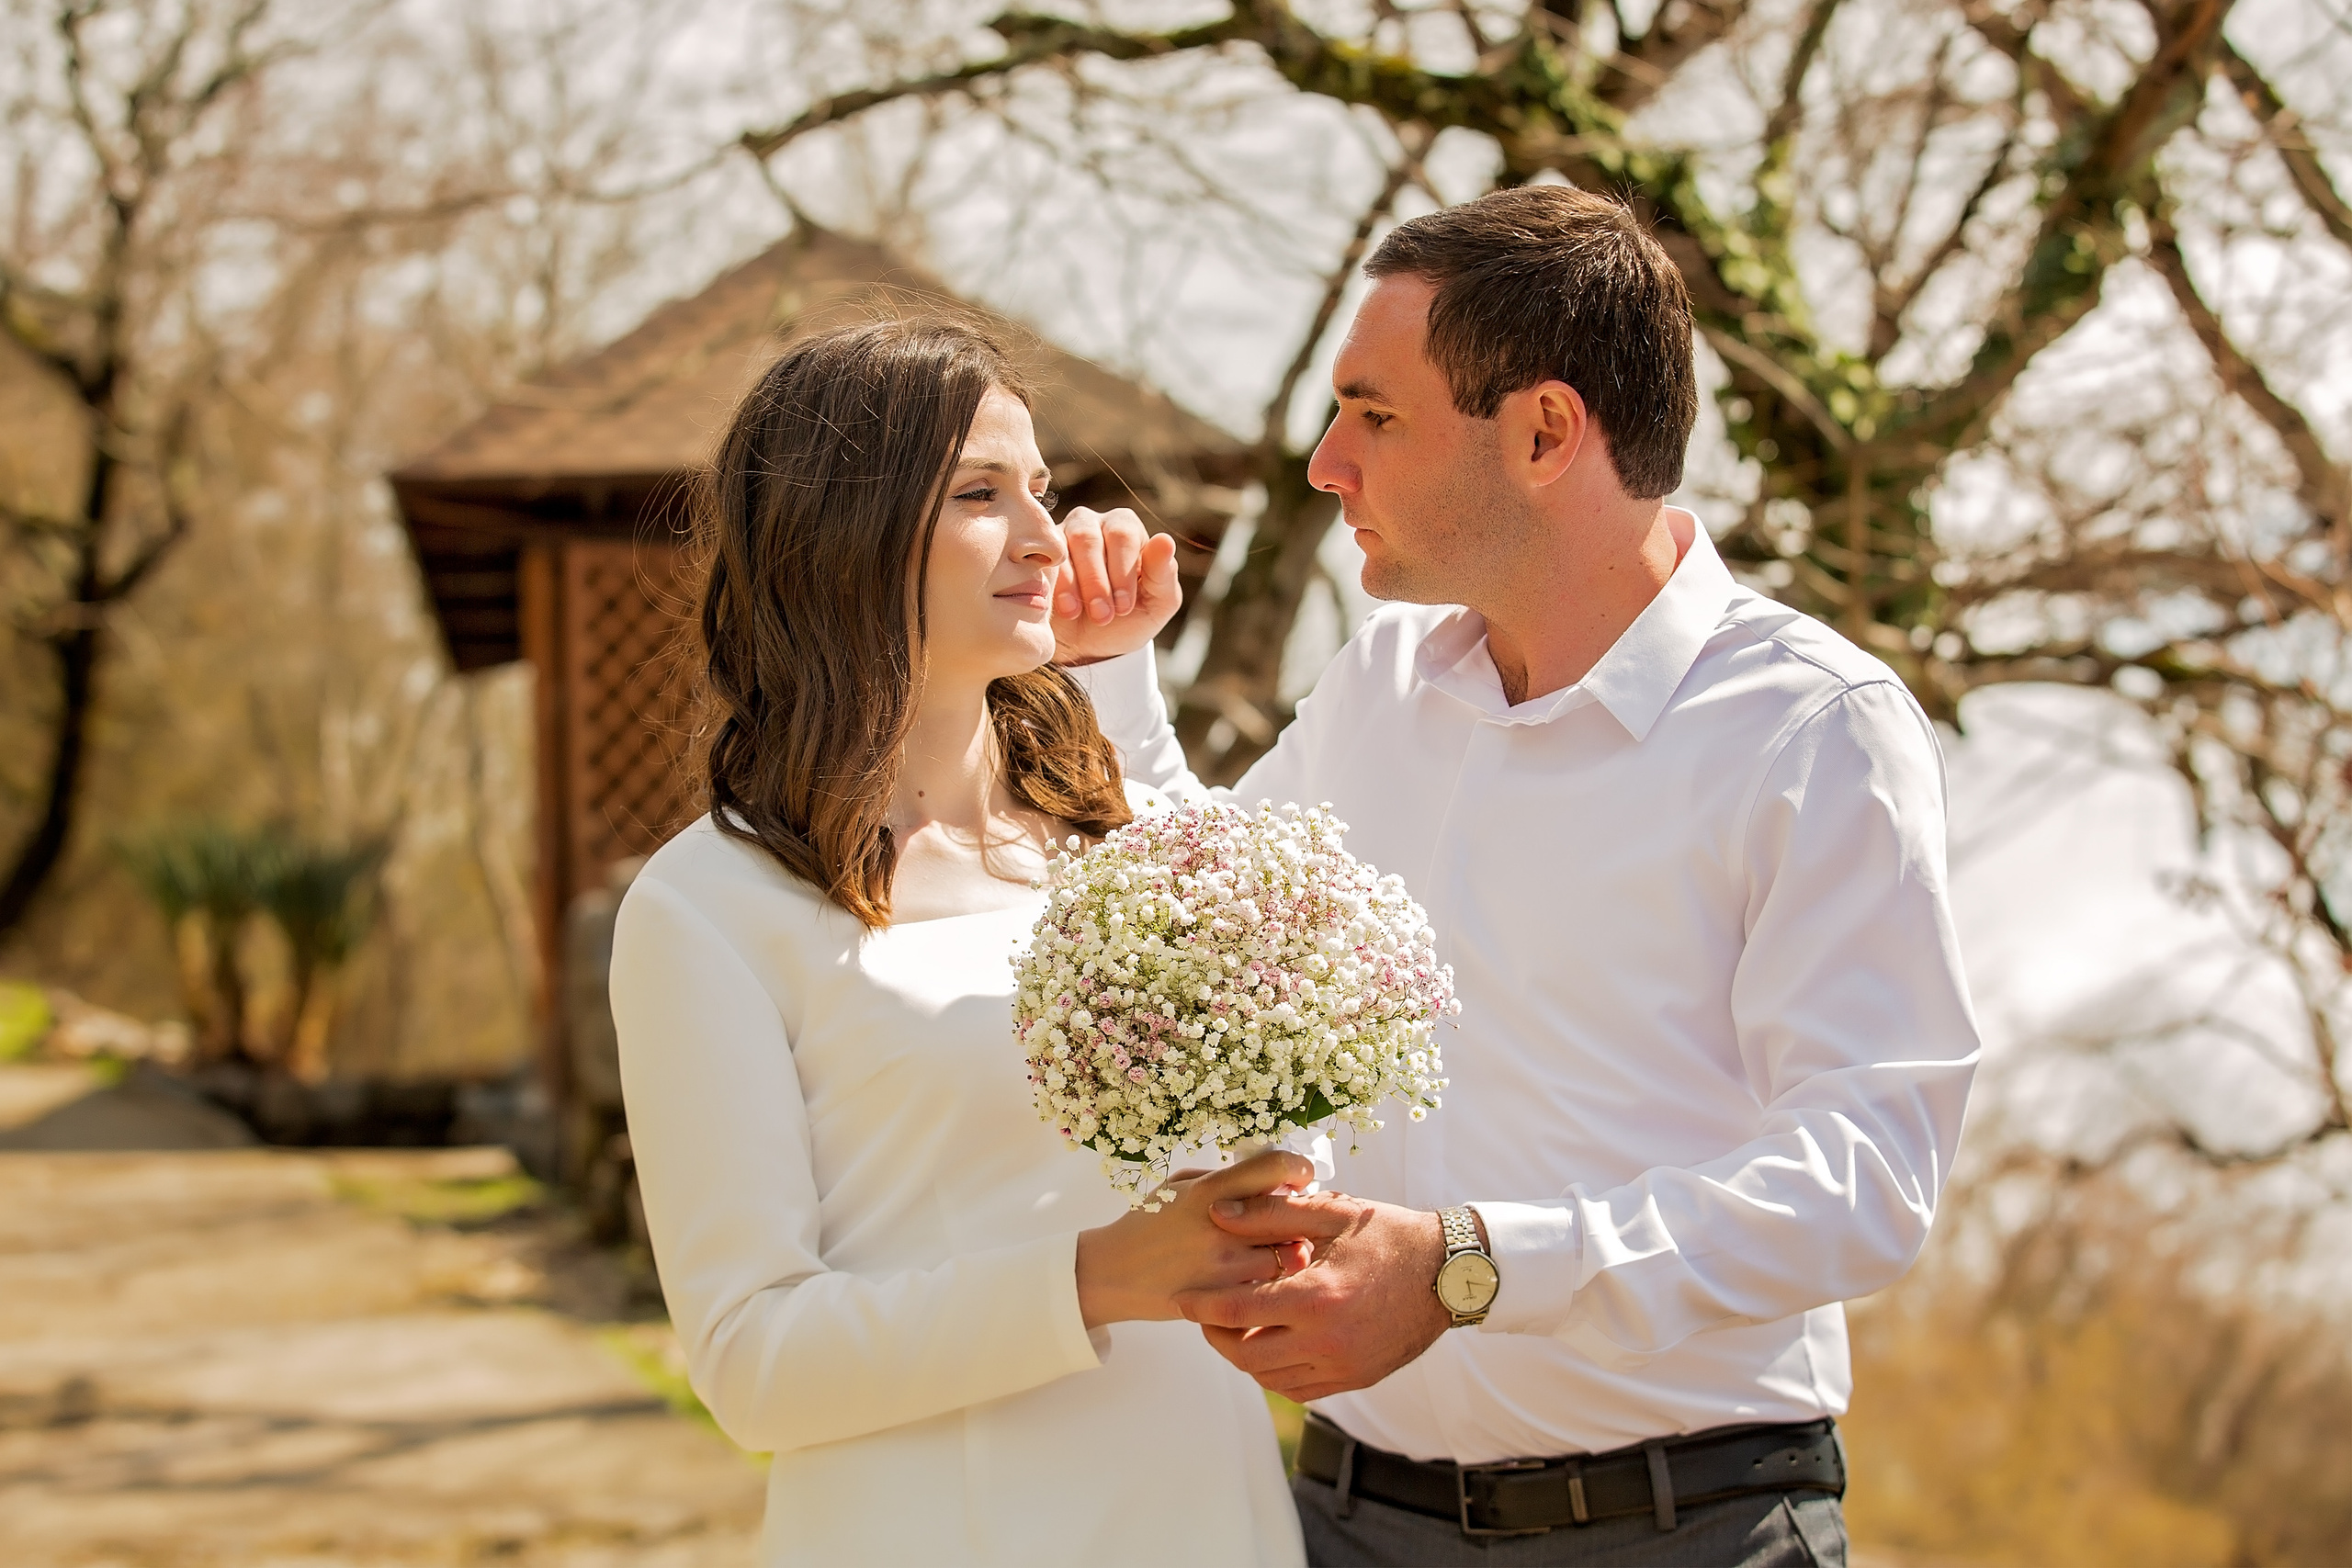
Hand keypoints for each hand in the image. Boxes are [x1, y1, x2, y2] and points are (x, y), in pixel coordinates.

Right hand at [1053, 506, 1181, 665]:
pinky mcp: (1039, 555)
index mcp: (1127, 529)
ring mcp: (1062, 535)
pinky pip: (1043, 560)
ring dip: (1075, 583)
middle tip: (1102, 616)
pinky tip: (1062, 608)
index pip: (1124, 534)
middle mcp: (1094, 524)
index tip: (1123, 607)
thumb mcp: (1157, 603)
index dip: (1123, 571)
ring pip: (1065, 546)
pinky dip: (1054, 585)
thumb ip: (1164, 573)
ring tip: (1078, 613)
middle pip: (1090, 537)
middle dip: (1097, 581)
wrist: (1089, 647)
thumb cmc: (1127, 620)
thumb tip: (1165, 540)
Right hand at [1074, 1150, 1316, 1328]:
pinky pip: (1269, 1288)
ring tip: (1282, 1247)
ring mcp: (1224, 1266)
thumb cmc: (1148, 1222)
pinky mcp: (1223, 1299)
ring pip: (1289, 1256)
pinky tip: (1261, 1275)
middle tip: (1298, 1215)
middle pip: (1292, 1215)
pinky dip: (1272, 1280)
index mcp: (1209, 1190)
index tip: (1301, 1175)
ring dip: (1292, 1250)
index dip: (1298, 1169)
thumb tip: (1273, 1177)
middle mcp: (1221, 1226)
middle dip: (1302, 1214)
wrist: (1111, 1273)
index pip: (1274, 1168)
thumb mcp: (1177, 1185)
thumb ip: (1224, 1178)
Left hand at [1175, 1191, 1454, 1400]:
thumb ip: (1271, 1212)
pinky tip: (1269, 1347)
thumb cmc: (1389, 1234)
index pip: (1236, 1311)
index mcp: (1317, 1296)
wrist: (1449, 1272)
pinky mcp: (1356, 1379)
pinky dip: (1274, 1374)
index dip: (1200, 1305)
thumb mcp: (1333, 1212)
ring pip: (1269, 1378)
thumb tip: (1216, 1212)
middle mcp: (1328, 1341)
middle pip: (1245, 1356)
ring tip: (1234, 1329)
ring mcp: (1344, 1366)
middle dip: (1215, 1336)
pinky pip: (1299, 1390)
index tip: (1181, 1297)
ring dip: (1243, 1357)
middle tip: (1204, 1314)